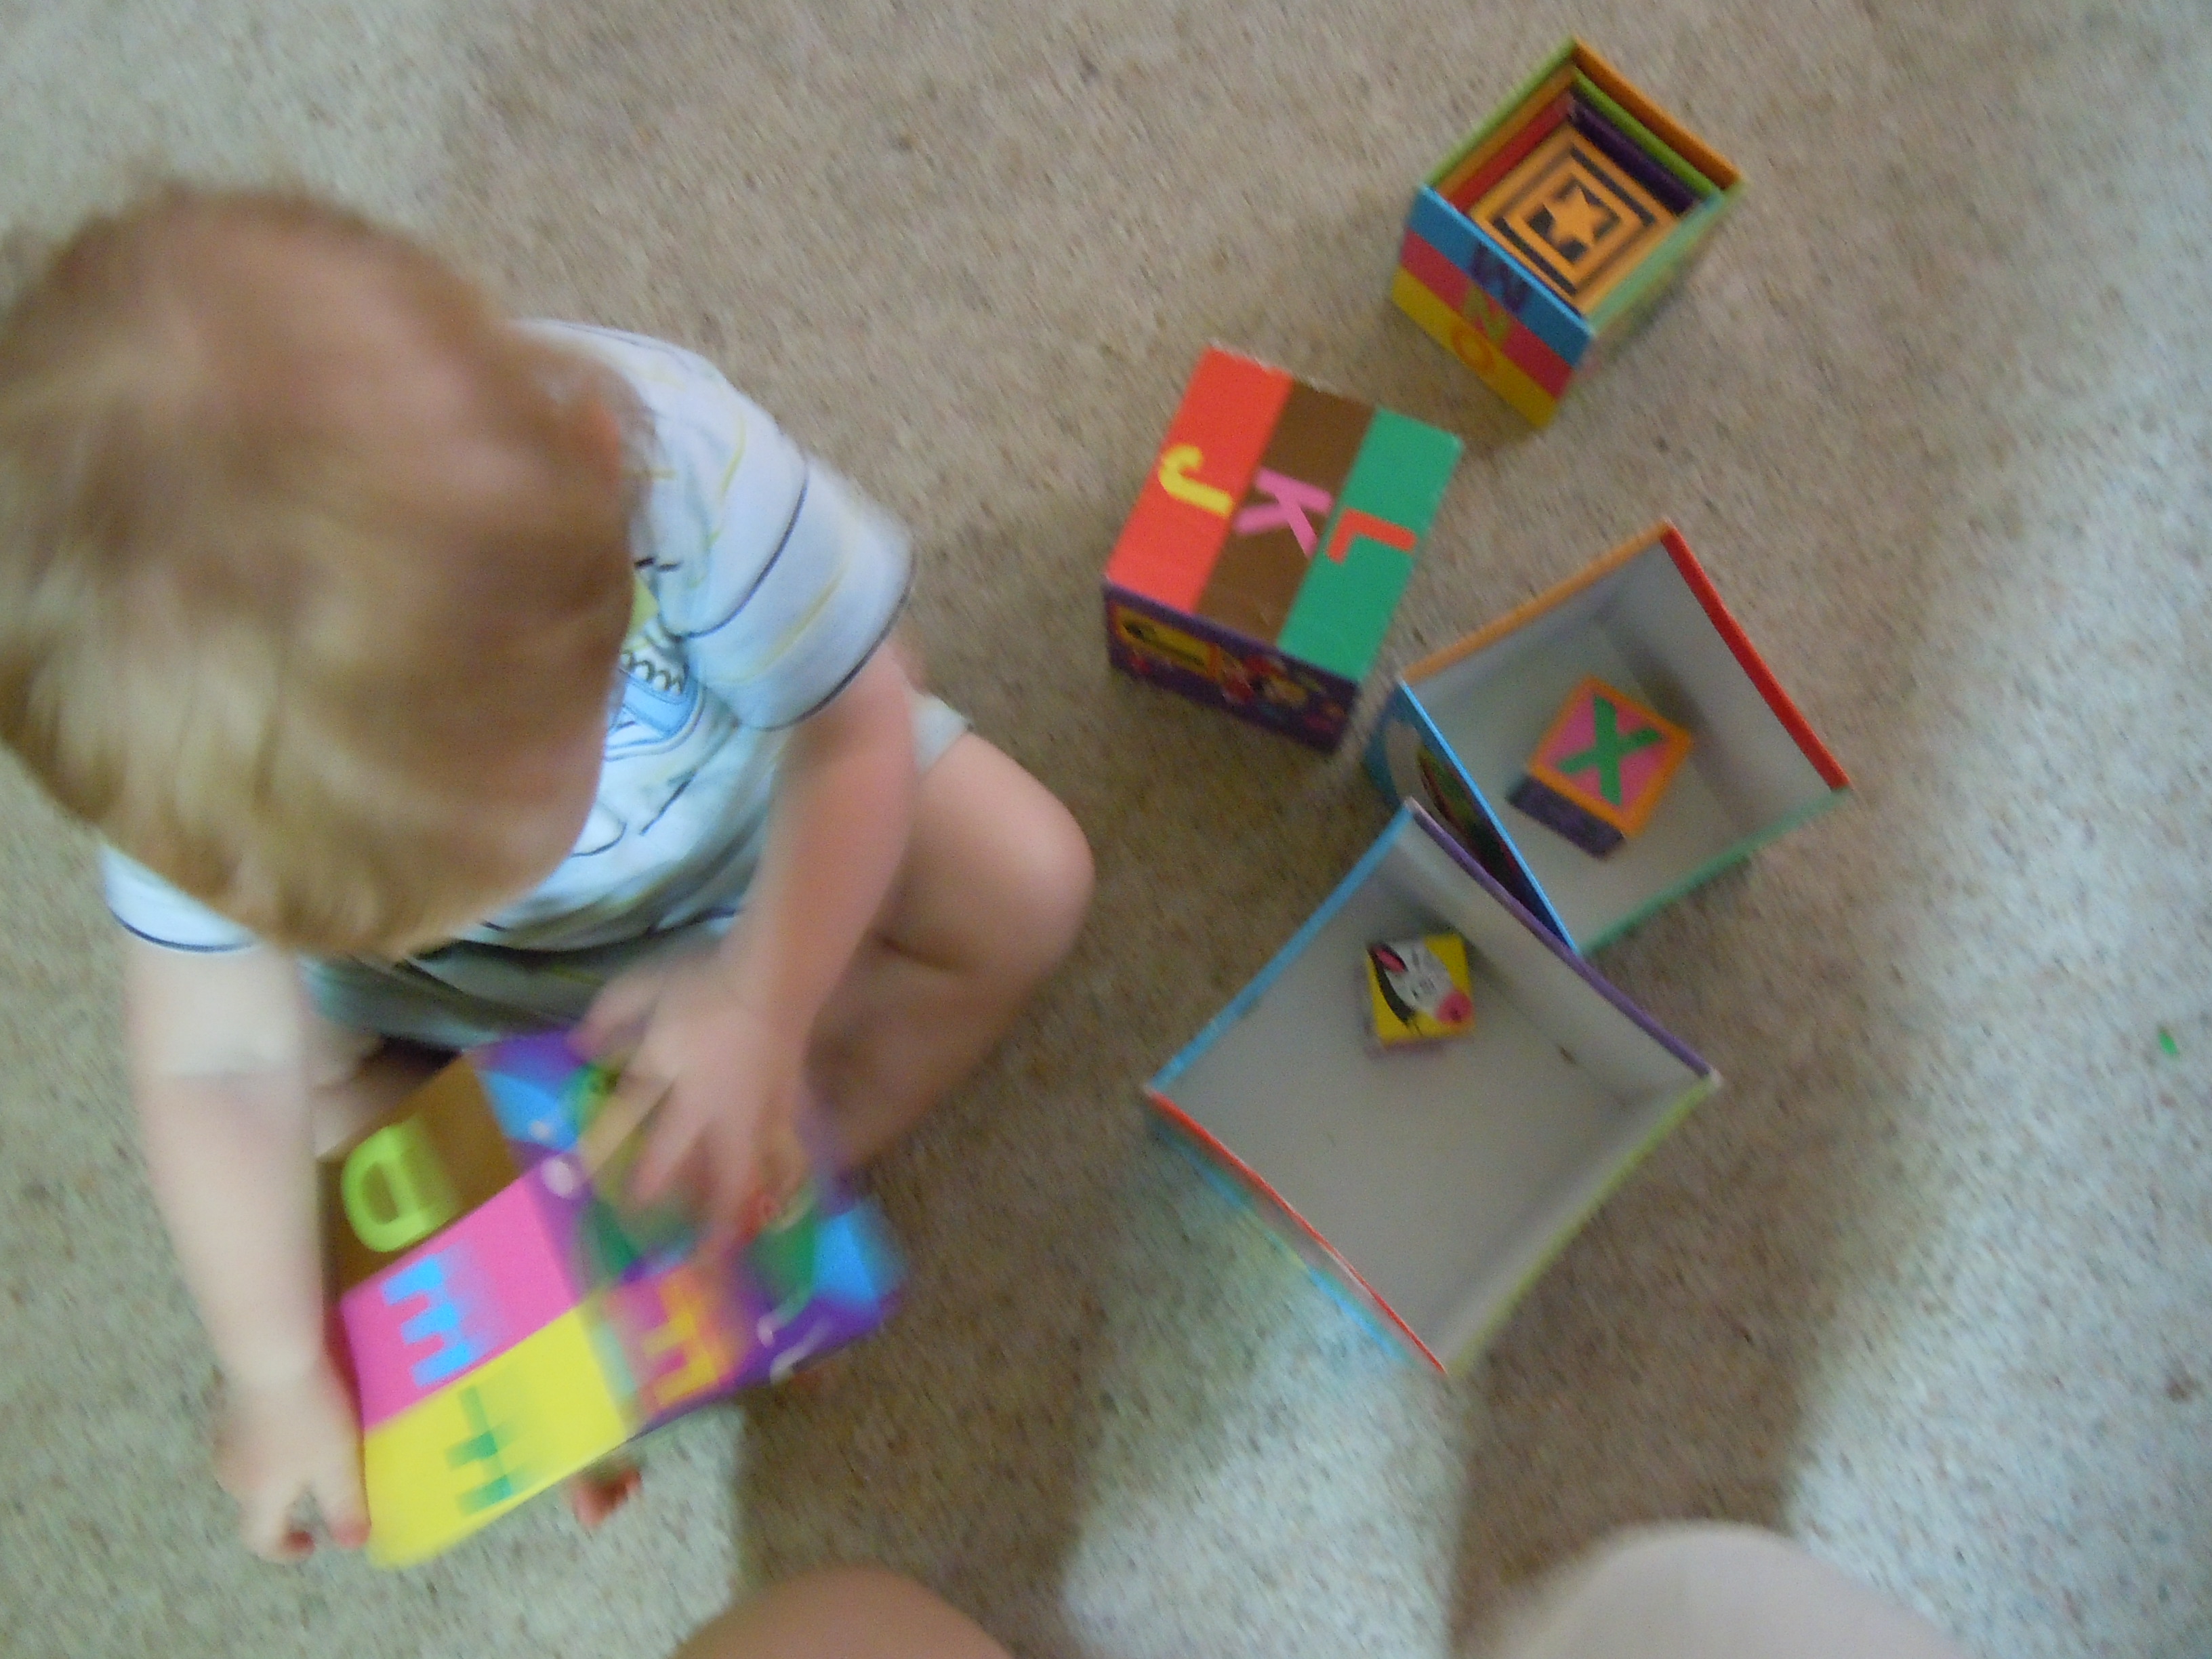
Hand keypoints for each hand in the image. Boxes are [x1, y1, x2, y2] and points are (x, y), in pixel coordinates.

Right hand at [214, 1359, 368, 1560]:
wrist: (272, 1352)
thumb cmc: (309, 1415)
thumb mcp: (338, 1464)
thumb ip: (344, 1507)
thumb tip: (351, 1546)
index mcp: (258, 1495)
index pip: (260, 1540)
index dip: (284, 1549)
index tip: (310, 1544)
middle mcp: (231, 1474)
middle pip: (255, 1503)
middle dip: (284, 1505)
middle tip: (316, 1492)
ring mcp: (224, 1437)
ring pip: (250, 1469)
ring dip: (276, 1470)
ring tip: (309, 1452)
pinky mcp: (226, 1406)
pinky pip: (248, 1438)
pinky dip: (269, 1441)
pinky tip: (292, 1417)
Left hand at [582, 951, 810, 1253]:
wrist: (775, 974)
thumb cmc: (706, 983)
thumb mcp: (643, 989)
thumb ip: (609, 1019)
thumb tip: (579, 1051)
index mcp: (676, 1084)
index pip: (641, 1136)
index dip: (627, 1173)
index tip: (618, 1207)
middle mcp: (713, 1112)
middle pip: (699, 1173)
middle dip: (692, 1219)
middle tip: (684, 1260)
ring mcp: (754, 1114)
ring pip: (742, 1176)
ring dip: (731, 1217)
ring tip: (726, 1256)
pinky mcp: (785, 1107)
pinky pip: (779, 1157)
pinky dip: (775, 1184)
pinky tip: (775, 1204)